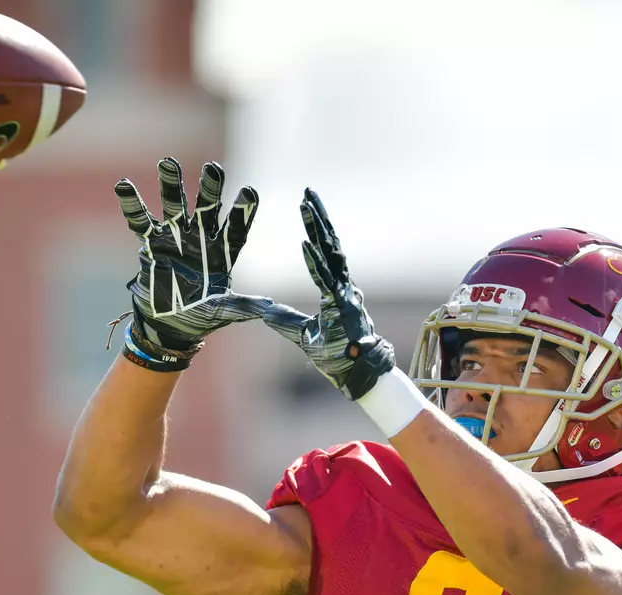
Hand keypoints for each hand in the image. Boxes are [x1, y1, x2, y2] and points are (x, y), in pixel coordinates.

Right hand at [115, 157, 270, 355]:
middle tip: (213, 168)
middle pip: (207, 207)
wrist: (169, 323)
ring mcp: (175, 237)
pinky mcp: (151, 243)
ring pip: (174, 205)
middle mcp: (201, 238)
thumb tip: (269, 306)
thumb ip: (242, 306)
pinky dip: (132, 205)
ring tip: (168, 162)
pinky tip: (124, 185)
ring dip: (171, 184)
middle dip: (210, 188)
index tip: (250, 190)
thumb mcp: (222, 312)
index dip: (243, 211)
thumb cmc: (200, 316)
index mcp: (223, 252)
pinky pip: (141, 221)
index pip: (236, 227)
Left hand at [262, 189, 396, 398]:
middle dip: (318, 217)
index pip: (325, 252)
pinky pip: (326, 280)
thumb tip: (263, 312)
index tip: (306, 206)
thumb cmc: (337, 357)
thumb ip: (284, 321)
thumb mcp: (303, 335)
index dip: (316, 228)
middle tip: (307, 191)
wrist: (358, 376)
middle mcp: (343, 286)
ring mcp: (344, 294)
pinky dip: (315, 262)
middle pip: (330, 244)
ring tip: (306, 205)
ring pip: (330, 254)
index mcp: (336, 290)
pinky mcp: (341, 307)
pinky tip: (305, 243)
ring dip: (317, 229)